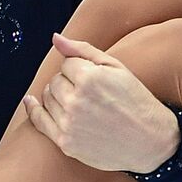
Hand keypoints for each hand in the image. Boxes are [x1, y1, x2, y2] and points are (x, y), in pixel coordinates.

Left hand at [22, 33, 180, 172]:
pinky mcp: (66, 142)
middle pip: (55, 80)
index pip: (67, 63)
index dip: (81, 69)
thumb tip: (55, 38)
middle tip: (89, 93)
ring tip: (81, 103)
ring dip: (58, 96)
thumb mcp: (117, 68)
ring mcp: (69, 123)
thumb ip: (83, 50)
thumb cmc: (136, 101)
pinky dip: (33, 109)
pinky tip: (31, 102)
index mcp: (89, 78)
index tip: (96, 79)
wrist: (151, 141)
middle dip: (68, 82)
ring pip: (47, 98)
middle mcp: (76, 101)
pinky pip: (39, 120)